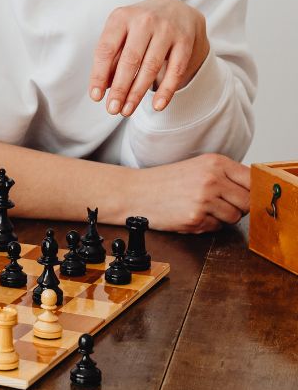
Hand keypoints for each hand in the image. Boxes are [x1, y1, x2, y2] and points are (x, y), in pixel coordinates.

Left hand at [89, 0, 208, 117]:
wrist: (176, 8)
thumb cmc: (139, 27)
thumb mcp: (121, 33)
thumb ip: (111, 58)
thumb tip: (102, 88)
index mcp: (121, 17)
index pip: (106, 50)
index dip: (99, 75)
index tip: (96, 97)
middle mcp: (144, 20)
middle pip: (129, 60)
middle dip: (120, 88)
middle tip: (112, 110)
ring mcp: (167, 29)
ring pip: (151, 66)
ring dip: (138, 92)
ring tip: (127, 111)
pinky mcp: (185, 40)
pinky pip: (175, 69)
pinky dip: (166, 90)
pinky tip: (157, 106)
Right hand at [135, 154, 249, 232]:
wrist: (135, 192)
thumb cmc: (165, 181)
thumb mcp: (198, 167)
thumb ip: (225, 175)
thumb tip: (254, 191)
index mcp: (215, 162)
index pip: (252, 180)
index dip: (251, 191)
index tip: (245, 196)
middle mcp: (212, 179)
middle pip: (247, 202)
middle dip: (236, 206)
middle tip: (216, 203)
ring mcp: (204, 199)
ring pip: (235, 217)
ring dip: (221, 217)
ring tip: (200, 208)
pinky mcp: (196, 218)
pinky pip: (217, 227)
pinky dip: (207, 224)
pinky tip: (190, 214)